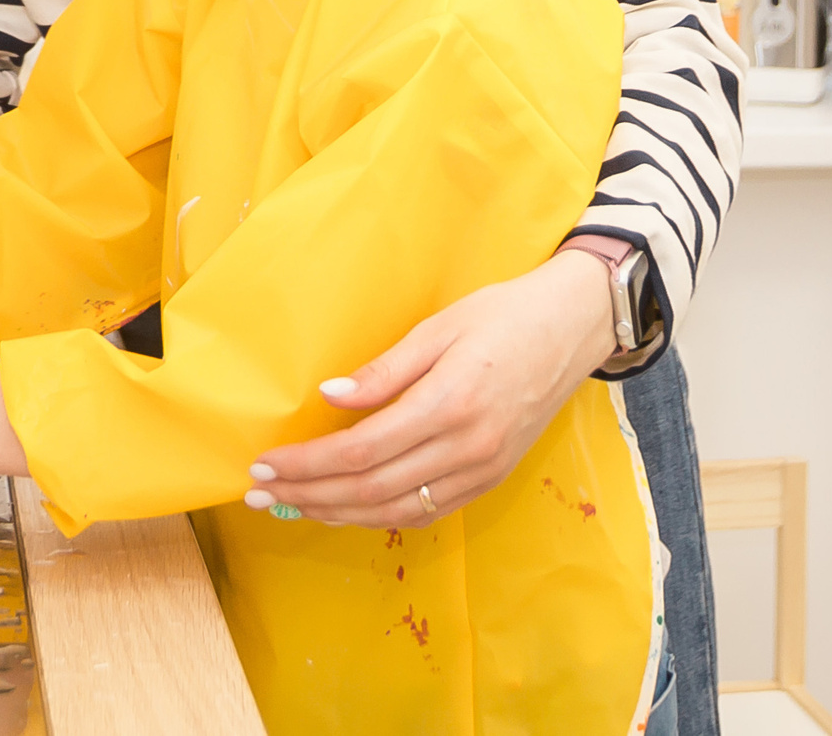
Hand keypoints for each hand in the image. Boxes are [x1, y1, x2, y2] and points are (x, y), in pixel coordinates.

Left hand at [245, 252, 617, 527]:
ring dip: (337, 514)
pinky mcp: (491, 478)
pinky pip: (428, 511)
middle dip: (308, 496)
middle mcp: (466, 447)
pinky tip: (346, 508)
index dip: (306, 466)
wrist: (572, 330)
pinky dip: (380, 516)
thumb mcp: (438, 328)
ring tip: (291, 507)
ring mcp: (482, 469)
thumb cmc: (502, 316)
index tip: (265, 465)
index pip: (361, 451)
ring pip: (397, 510)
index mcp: (448, 403)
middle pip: (371, 489)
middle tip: (260, 495)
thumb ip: (383, 372)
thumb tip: (329, 398)